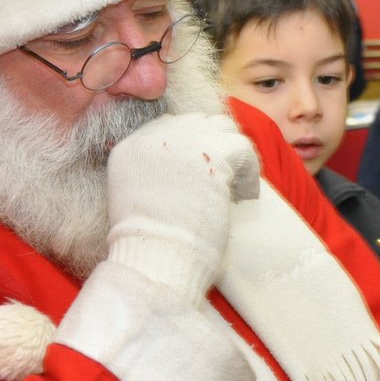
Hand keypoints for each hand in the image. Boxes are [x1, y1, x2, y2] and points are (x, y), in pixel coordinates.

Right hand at [105, 112, 259, 300]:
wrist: (157, 258)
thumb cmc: (149, 245)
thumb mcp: (134, 199)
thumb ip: (150, 174)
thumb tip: (182, 169)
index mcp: (130, 147)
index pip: (167, 128)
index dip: (190, 148)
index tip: (200, 176)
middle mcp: (153, 135)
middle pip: (195, 122)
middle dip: (211, 146)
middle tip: (220, 179)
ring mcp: (184, 139)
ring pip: (222, 127)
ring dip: (231, 154)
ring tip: (234, 186)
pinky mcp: (214, 151)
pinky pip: (244, 147)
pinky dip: (249, 173)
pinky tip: (243, 196)